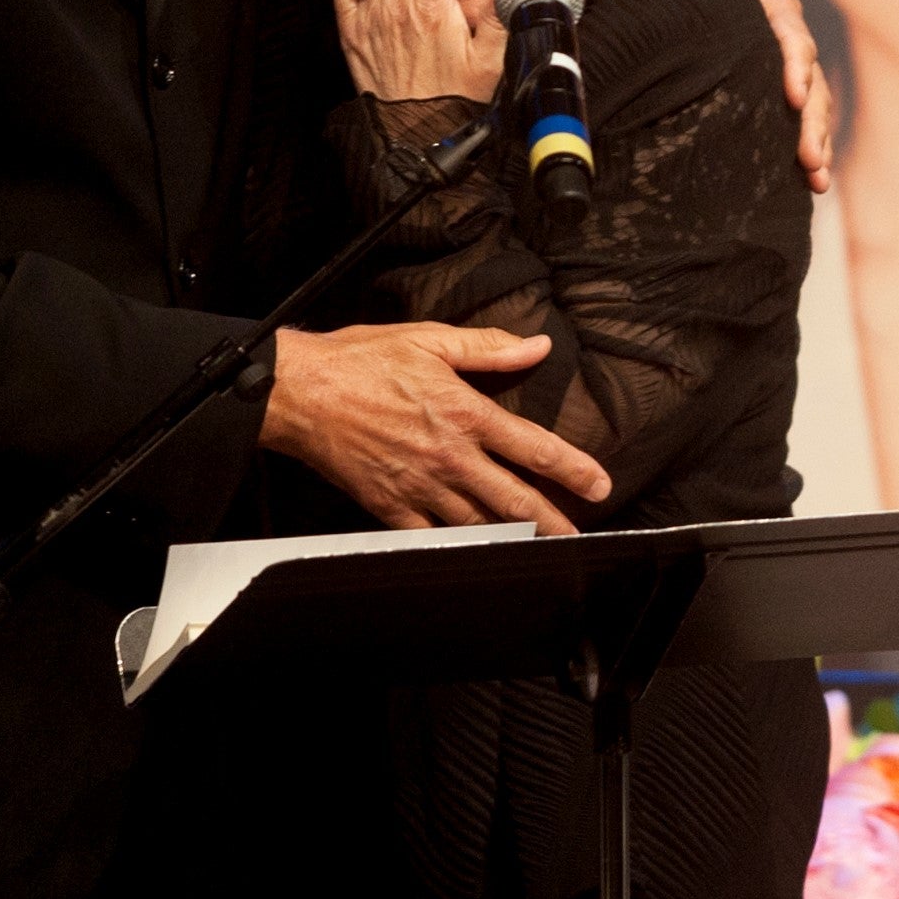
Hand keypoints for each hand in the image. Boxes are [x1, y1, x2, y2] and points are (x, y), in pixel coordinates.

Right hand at [259, 320, 611, 533]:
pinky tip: (474, 559)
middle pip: (514, 499)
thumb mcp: (430, 339)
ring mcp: (419, 485)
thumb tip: (538, 346)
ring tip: (539, 553)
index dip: (573, 469)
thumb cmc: (361, 360)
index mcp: (465, 412)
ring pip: (477, 524)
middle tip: (579, 538)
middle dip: (552, 522)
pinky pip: (429, 536)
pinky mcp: (387, 505)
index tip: (599, 485)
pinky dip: (455, 549)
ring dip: (512, 540)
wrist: (298, 393)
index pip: (534, 448)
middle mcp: (449, 455)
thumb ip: (490, 347)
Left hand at [690, 0, 835, 194]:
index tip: (795, 97)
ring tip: (817, 177)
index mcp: (769, 1)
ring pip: (814, 104)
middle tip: (809, 156)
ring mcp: (784, 64)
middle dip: (813, 120)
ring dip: (818, 140)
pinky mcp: (777, 88)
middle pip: (810, 79)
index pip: (790, 34)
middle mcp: (785, 35)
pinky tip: (815, 182)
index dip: (796, 66)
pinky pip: (803, 120)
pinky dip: (812, 148)